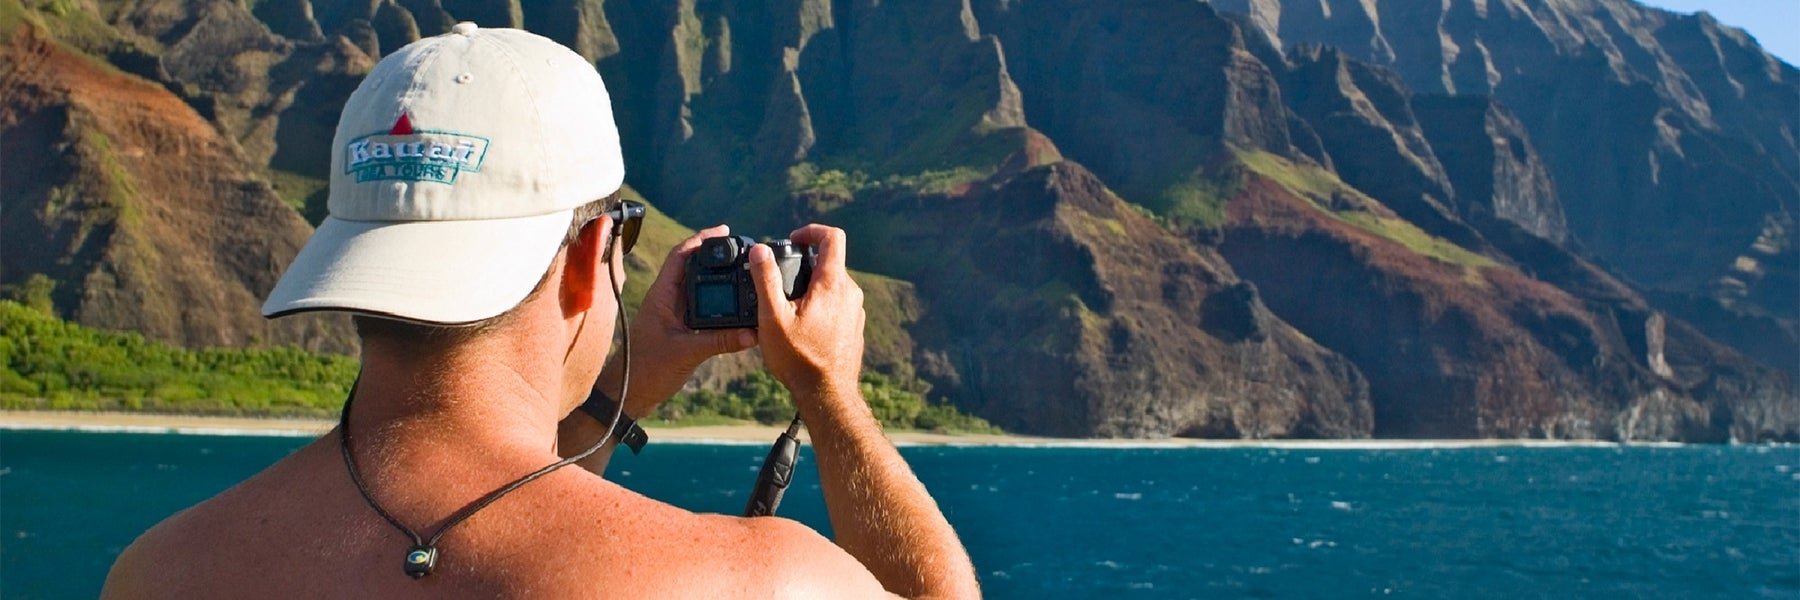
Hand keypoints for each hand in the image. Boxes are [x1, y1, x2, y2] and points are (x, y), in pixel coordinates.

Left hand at [601, 225, 757, 416]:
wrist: (630, 395)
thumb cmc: (645, 371)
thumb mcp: (686, 353)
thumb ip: (719, 341)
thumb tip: (752, 333)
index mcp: (662, 296)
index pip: (680, 256)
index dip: (701, 240)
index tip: (723, 231)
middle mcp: (667, 301)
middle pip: (693, 268)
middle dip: (715, 256)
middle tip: (741, 250)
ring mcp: (674, 315)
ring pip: (699, 289)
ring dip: (718, 280)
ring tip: (743, 274)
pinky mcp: (680, 330)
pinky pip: (703, 310)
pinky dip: (719, 305)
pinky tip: (736, 308)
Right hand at [750, 224, 865, 401]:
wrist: (827, 394)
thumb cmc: (799, 358)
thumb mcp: (773, 317)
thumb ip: (765, 280)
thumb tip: (760, 251)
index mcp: (833, 284)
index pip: (832, 237)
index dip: (812, 231)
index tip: (794, 238)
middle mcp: (850, 293)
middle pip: (830, 263)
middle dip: (805, 264)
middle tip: (781, 280)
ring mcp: (855, 311)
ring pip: (833, 285)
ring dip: (812, 287)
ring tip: (789, 307)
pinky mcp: (854, 327)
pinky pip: (837, 305)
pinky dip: (821, 305)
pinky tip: (803, 326)